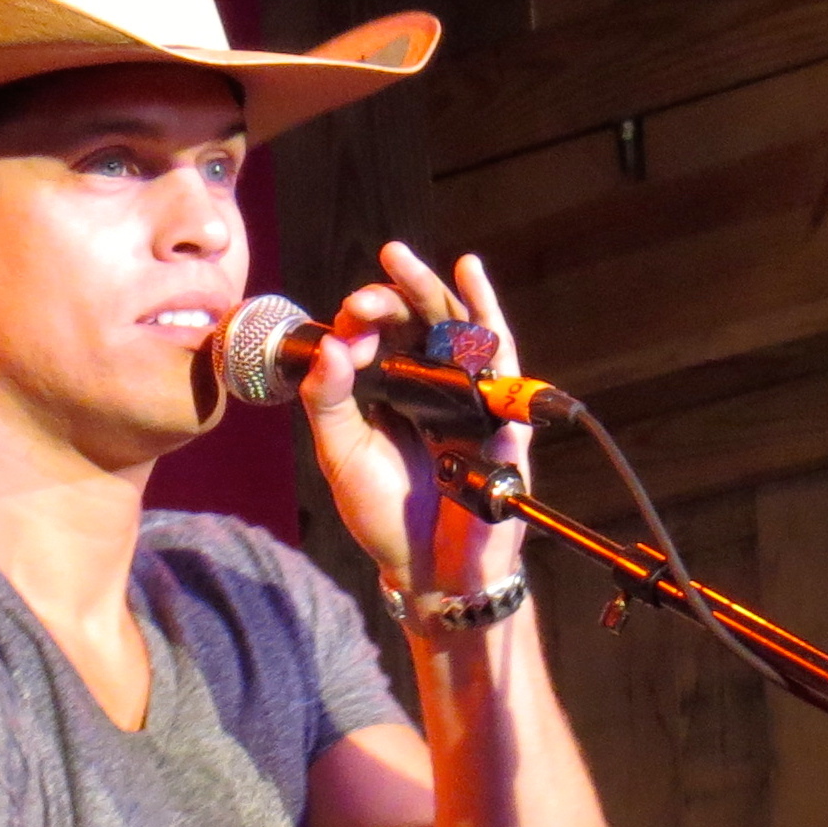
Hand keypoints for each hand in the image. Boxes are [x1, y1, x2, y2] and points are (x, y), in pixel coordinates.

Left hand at [297, 241, 529, 595]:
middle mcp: (426, 385)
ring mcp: (463, 396)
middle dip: (397, 292)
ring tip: (404, 258)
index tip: (346, 320)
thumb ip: (329, 400)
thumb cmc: (383, 513)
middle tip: (382, 261)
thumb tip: (330, 344)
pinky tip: (470, 273)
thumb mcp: (342, 453)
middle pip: (416, 322)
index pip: (378, 336)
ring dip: (432, 289)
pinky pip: (498, 357)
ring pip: (452, 329)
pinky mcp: (496, 414)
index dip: (362, 319)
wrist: (427, 568)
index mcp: (388, 390)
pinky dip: (487, 313)